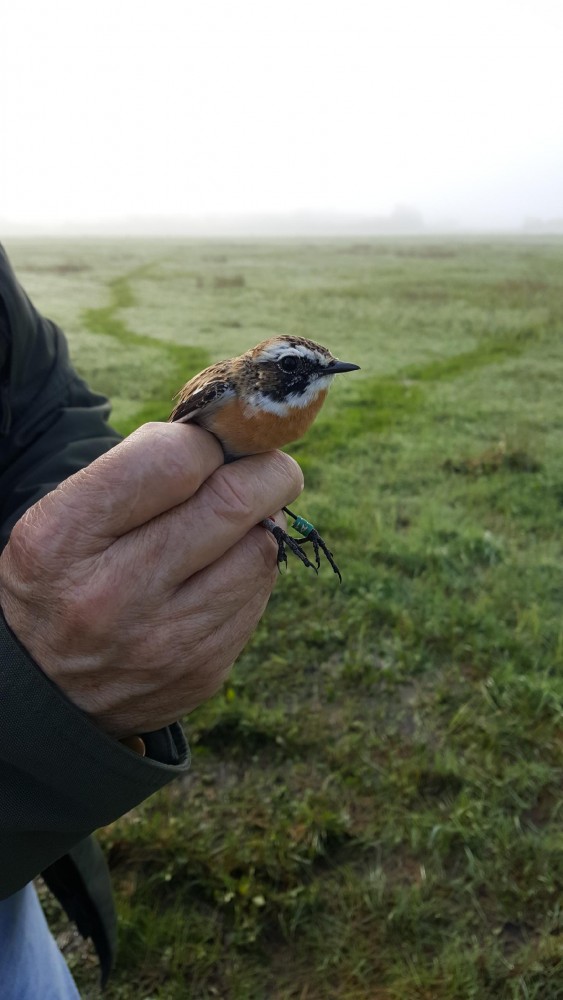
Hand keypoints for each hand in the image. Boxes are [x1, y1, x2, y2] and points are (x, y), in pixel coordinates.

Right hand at [0, 423, 302, 738]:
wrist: (46, 689)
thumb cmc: (65, 576)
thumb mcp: (64, 515)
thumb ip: (138, 470)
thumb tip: (229, 441)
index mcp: (65, 538)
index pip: (174, 462)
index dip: (207, 443)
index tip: (213, 446)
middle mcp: (115, 593)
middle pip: (234, 502)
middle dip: (268, 470)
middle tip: (271, 465)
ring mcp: (165, 641)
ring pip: (260, 550)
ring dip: (261, 524)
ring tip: (237, 521)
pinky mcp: (203, 670)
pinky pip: (257, 595)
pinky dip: (251, 570)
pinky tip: (224, 569)